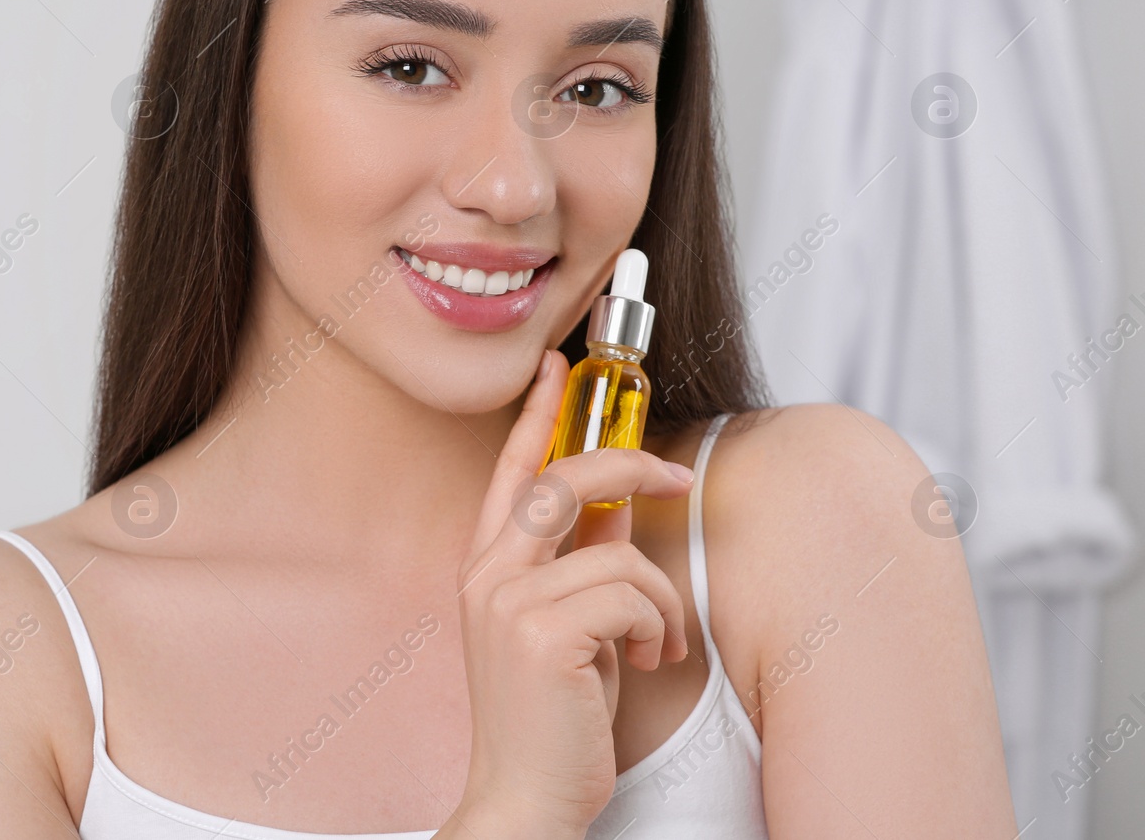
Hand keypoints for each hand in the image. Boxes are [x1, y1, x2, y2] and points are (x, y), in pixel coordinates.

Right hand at [449, 350, 694, 834]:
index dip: (536, 414)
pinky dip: (655, 629)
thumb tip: (619, 515)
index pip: (512, 472)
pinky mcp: (541, 633)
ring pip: (619, 554)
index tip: (558, 369)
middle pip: (567, 481)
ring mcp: (509, 602)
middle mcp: (489, 575)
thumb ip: (579, 567)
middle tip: (678, 477)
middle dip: (633, 466)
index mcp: (488, 568)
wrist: (524, 796)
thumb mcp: (565, 628)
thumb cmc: (550, 718)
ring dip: (658, 602)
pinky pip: (630, 595)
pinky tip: (645, 662)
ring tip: (655, 644)